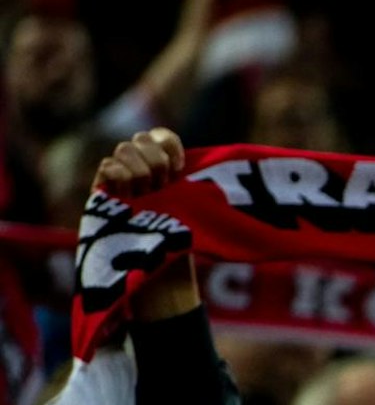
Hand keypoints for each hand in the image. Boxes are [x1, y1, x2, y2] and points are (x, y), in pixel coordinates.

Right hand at [94, 129, 201, 320]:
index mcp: (163, 167)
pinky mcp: (103, 191)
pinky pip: (107, 165)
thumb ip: (204, 187)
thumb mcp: (201, 208)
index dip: (169, 145)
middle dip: (156, 162)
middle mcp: (140, 168)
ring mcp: (120, 178)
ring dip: (140, 171)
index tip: (180, 169)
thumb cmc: (185, 239)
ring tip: (146, 195)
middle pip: (141, 139)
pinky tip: (127, 193)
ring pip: (124, 148)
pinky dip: (119, 175)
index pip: (161, 136)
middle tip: (163, 188)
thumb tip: (242, 176)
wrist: (161, 268)